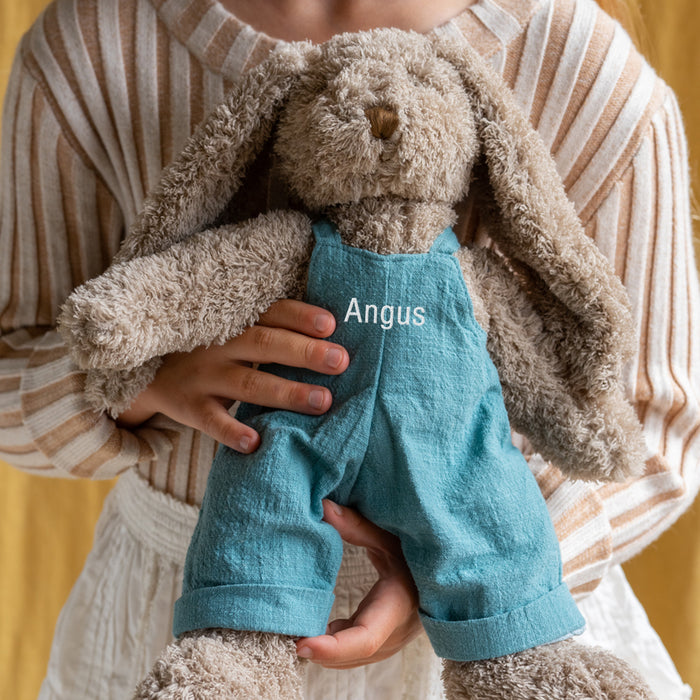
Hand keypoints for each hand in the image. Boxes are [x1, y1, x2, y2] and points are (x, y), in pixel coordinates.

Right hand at [116, 299, 348, 450]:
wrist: (147, 372)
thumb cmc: (209, 350)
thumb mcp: (232, 332)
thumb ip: (271, 331)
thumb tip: (331, 337)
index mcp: (234, 321)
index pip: (271, 312)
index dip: (300, 317)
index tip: (331, 325)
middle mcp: (219, 345)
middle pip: (265, 344)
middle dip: (304, 352)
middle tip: (340, 361)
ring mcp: (203, 377)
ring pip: (248, 383)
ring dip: (286, 392)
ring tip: (322, 401)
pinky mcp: (189, 408)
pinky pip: (212, 421)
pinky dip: (232, 432)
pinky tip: (256, 442)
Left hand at [296, 501, 421, 668]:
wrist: (446, 568)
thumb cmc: (418, 548)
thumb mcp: (391, 534)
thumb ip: (357, 525)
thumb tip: (323, 507)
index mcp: (400, 603)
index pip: (364, 638)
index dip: (332, 647)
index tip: (301, 644)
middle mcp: (397, 629)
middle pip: (354, 654)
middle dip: (319, 651)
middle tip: (281, 634)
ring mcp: (392, 638)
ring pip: (353, 656)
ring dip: (324, 650)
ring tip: (291, 630)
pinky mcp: (384, 636)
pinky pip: (355, 647)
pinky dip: (333, 643)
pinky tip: (314, 628)